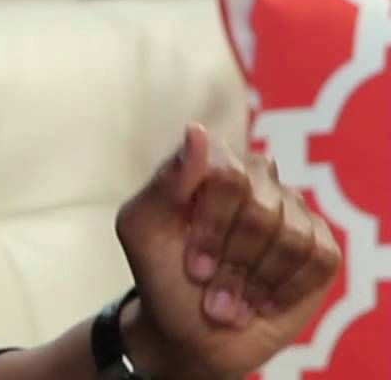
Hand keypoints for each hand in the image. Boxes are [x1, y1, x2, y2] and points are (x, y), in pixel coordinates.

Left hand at [113, 123, 341, 378]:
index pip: (227, 174)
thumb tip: (198, 131)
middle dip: (233, 260)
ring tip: (231, 302)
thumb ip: (165, 182)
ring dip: (257, 281)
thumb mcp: (143, 231)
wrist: (191, 332)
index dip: (213, 226)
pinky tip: (263, 301)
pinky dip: (286, 290)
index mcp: (209, 164)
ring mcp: (291, 209)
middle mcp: (255, 177)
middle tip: (211, 289)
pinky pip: (319, 258)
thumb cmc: (163, 275)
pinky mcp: (320, 244)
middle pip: (261, 207)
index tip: (193, 266)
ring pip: (293, 236)